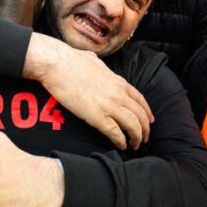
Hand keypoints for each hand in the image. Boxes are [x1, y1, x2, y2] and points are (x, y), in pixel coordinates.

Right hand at [24, 33, 152, 149]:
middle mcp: (118, 94)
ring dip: (136, 138)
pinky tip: (121, 146)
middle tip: (144, 138)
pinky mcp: (97, 117)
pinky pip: (115, 133)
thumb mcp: (94, 60)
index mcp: (118, 81)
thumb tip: (99, 67)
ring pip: (133, 126)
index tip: (149, 121)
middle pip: (140, 115)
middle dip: (145, 129)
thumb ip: (102, 68)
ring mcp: (109, 106)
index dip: (147, 112)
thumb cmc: (71, 60)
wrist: (57, 65)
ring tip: (135, 145)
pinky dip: (121, 141)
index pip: (140, 100)